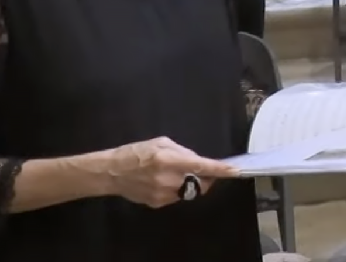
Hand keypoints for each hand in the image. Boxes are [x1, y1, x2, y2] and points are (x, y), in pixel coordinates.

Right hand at [101, 137, 238, 207]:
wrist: (111, 173)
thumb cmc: (136, 152)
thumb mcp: (161, 142)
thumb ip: (182, 151)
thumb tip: (199, 161)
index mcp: (169, 159)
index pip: (201, 166)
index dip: (220, 170)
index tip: (234, 171)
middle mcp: (168, 179)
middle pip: (199, 183)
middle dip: (206, 177)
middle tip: (202, 170)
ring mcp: (163, 194)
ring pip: (189, 191)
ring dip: (189, 183)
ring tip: (173, 174)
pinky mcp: (157, 203)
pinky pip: (176, 197)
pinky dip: (176, 189)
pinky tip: (162, 182)